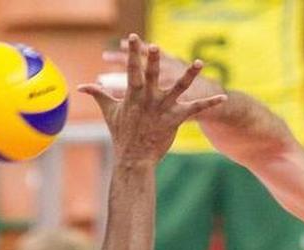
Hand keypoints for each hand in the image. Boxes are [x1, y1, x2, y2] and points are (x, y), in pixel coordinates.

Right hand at [80, 34, 225, 164]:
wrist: (133, 158)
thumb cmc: (121, 134)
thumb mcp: (109, 112)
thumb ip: (98, 95)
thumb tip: (81, 86)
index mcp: (133, 95)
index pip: (132, 69)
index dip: (133, 53)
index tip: (133, 37)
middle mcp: (148, 99)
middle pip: (152, 76)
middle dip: (153, 61)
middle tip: (156, 46)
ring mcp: (162, 109)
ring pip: (178, 88)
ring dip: (189, 75)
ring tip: (199, 62)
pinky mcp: (175, 119)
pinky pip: (195, 109)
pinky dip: (209, 104)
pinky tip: (222, 97)